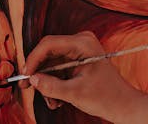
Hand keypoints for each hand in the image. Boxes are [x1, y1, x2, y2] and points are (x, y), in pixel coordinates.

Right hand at [25, 32, 143, 120]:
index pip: (49, 44)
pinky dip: (55, 84)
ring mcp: (79, 51)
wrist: (123, 105)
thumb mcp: (75, 93)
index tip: (25, 76)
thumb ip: (51, 86)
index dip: (33, 59)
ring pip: (51, 64)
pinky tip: (58, 99)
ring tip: (53, 102)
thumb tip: (32, 79)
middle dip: (39, 73)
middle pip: (48, 53)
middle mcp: (80, 42)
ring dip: (48, 83)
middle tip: (27, 88)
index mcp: (83, 43)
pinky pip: (58, 69)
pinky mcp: (78, 61)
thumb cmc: (106, 96)